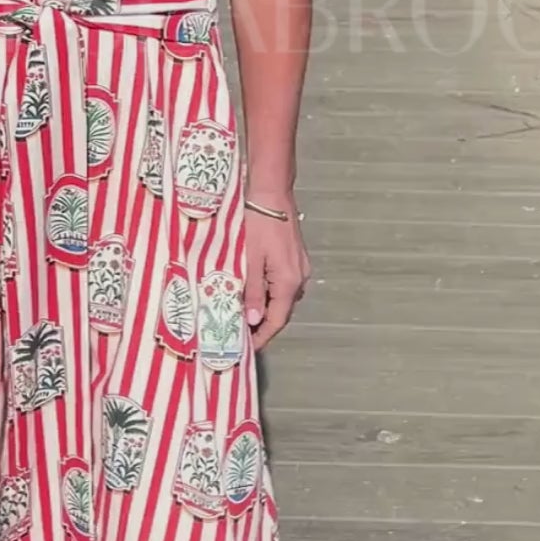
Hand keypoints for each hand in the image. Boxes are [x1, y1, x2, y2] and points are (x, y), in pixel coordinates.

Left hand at [242, 190, 309, 350]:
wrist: (271, 193)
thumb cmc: (258, 223)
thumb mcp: (249, 260)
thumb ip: (251, 292)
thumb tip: (253, 320)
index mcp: (289, 281)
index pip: (277, 320)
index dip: (262, 336)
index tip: (248, 347)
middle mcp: (299, 277)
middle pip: (281, 310)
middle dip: (262, 324)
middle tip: (240, 333)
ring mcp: (299, 267)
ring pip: (281, 297)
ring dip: (264, 307)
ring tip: (241, 313)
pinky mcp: (295, 258)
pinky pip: (283, 283)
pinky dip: (268, 292)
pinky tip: (252, 290)